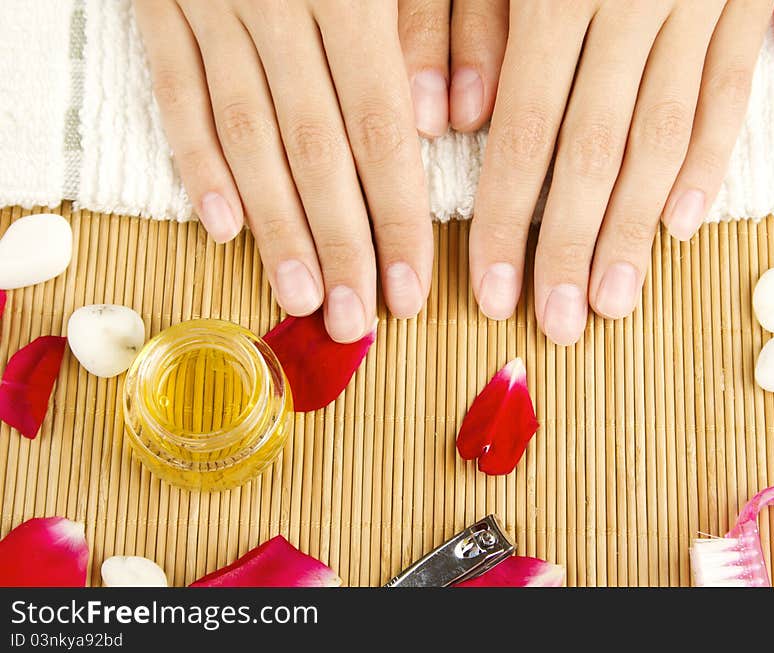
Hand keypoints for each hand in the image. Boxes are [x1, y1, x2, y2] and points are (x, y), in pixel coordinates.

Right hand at [134, 0, 449, 341]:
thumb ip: (422, 23)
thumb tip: (435, 126)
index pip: (381, 133)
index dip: (396, 221)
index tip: (408, 293)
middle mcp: (278, 5)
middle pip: (314, 152)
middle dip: (339, 246)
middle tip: (353, 321)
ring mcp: (212, 6)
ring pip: (246, 137)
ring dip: (274, 226)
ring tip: (300, 295)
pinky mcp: (160, 1)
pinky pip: (175, 92)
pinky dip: (197, 163)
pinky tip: (223, 227)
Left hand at [453, 0, 773, 344]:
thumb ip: (471, 22)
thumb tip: (456, 120)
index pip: (523, 134)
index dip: (505, 222)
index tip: (492, 292)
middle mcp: (630, 6)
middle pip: (594, 154)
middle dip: (571, 248)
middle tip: (558, 323)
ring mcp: (695, 6)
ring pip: (662, 139)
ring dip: (635, 229)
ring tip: (613, 300)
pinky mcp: (743, 1)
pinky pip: (728, 95)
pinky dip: (706, 164)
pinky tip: (680, 226)